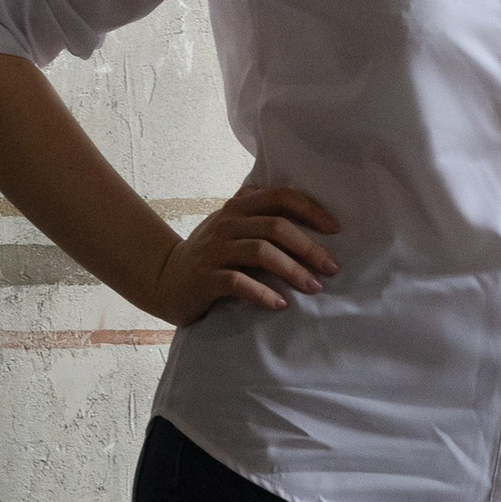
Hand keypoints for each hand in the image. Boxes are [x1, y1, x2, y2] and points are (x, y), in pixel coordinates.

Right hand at [146, 181, 340, 322]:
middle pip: (275, 227)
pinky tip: (281, 304)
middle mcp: (226, 224)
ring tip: (314, 287)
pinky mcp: (204, 278)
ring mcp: (214, 250)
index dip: (311, 210)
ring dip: (292, 270)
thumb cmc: (209, 253)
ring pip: (260, 252)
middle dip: (309, 247)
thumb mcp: (230, 225)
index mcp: (238, 207)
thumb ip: (257, 210)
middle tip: (332, 268)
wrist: (164, 279)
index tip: (336, 229)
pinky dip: (263, 293)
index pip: (280, 197)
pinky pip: (237, 282)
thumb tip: (301, 200)